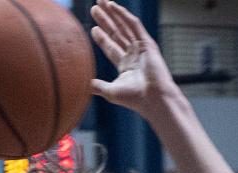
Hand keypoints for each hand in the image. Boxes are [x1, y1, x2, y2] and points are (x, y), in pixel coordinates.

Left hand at [90, 1, 177, 117]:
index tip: (93, 28)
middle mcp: (133, 54)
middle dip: (105, 20)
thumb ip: (98, 86)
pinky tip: (114, 6)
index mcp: (126, 65)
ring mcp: (141, 47)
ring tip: (101, 2)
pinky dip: (123, 15)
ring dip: (112, 13)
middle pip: (116, 33)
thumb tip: (85, 85)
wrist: (152, 97)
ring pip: (123, 25)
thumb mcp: (111, 92)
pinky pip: (133, 24)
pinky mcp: (147, 42)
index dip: (102, 38)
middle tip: (94, 8)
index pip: (111, 47)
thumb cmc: (134, 98)